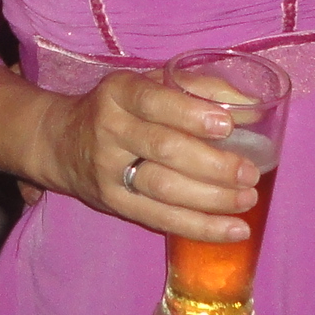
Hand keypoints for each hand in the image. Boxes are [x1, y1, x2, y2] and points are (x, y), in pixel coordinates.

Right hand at [38, 69, 256, 242]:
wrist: (61, 142)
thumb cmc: (121, 108)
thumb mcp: (149, 84)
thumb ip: (199, 88)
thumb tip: (253, 109)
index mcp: (119, 92)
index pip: (153, 100)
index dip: (190, 114)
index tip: (226, 125)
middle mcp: (110, 129)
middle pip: (164, 149)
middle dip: (212, 164)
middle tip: (249, 172)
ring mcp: (109, 171)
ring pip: (163, 188)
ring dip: (211, 198)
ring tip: (247, 200)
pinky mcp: (115, 204)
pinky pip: (160, 219)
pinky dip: (200, 227)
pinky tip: (232, 231)